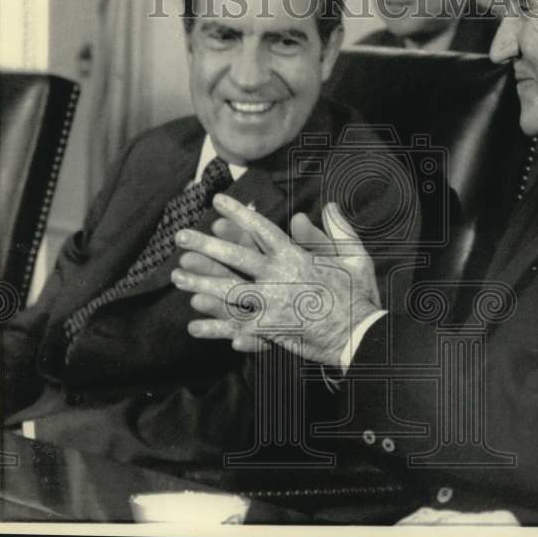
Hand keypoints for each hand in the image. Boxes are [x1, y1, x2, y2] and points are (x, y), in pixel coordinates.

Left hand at [172, 195, 380, 367]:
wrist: (359, 335)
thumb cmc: (358, 294)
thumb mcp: (354, 256)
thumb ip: (338, 229)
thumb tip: (326, 206)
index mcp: (295, 257)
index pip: (260, 230)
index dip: (237, 214)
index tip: (218, 201)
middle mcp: (278, 277)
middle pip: (234, 257)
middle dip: (205, 245)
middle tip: (181, 236)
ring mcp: (270, 305)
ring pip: (227, 291)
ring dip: (201, 282)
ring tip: (178, 276)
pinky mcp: (269, 330)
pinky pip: (236, 327)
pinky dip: (214, 328)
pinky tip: (193, 326)